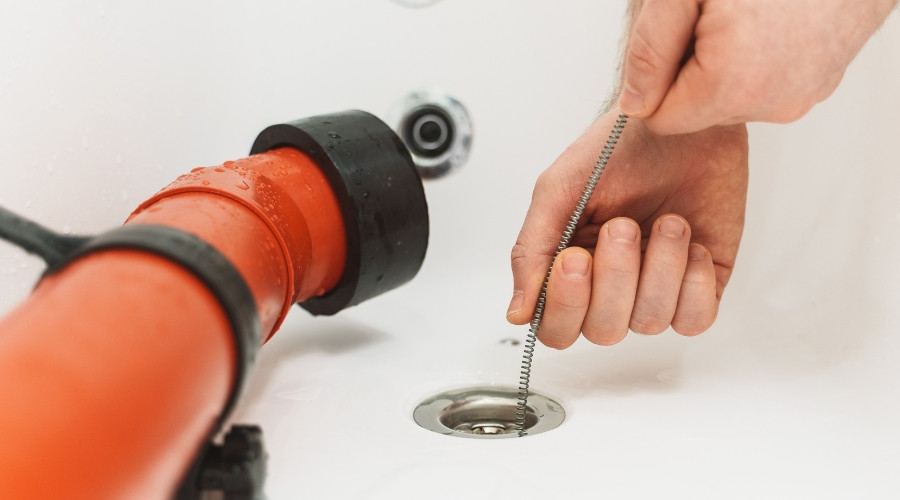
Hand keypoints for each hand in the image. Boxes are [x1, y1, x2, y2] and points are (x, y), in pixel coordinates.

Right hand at [507, 112, 747, 347]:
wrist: (681, 119)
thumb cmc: (618, 147)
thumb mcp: (558, 191)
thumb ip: (531, 252)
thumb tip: (517, 313)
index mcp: (570, 270)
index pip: (556, 328)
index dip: (565, 305)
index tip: (575, 258)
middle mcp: (611, 287)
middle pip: (603, 331)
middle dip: (615, 278)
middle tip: (623, 226)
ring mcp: (656, 288)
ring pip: (649, 322)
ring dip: (659, 267)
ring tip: (667, 222)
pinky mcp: (699, 283)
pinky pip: (695, 320)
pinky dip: (692, 283)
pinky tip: (690, 243)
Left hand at [620, 0, 897, 133]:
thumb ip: (650, 52)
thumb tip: (634, 102)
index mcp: (732, 84)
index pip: (661, 120)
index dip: (657, 78)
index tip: (675, 38)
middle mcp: (771, 103)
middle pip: (697, 112)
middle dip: (690, 70)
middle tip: (710, 19)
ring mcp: (799, 97)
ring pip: (730, 100)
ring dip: (722, 65)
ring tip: (744, 16)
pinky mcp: (818, 86)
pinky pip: (764, 87)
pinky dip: (755, 61)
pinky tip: (767, 23)